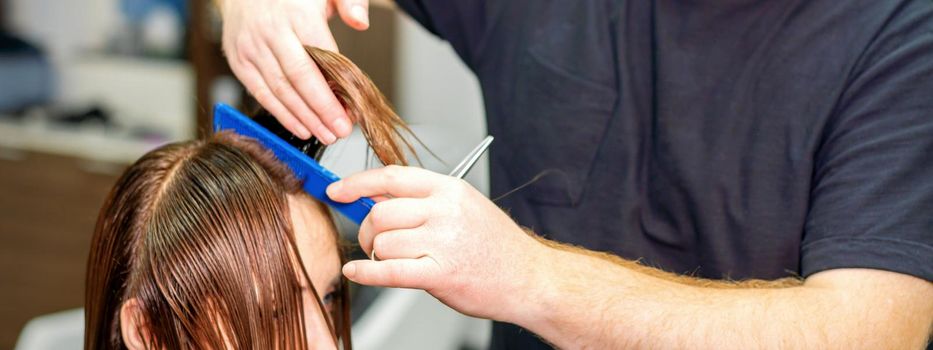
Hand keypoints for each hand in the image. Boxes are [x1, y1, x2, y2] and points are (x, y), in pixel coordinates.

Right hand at [218, 0, 369, 142]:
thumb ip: (349, 2)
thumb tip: (361, 22)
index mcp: (297, 14)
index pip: (320, 57)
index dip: (335, 87)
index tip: (352, 110)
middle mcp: (271, 32)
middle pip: (298, 79)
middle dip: (321, 110)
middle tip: (341, 131)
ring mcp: (251, 48)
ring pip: (279, 90)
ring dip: (304, 118)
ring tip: (326, 135)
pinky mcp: (239, 61)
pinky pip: (261, 93)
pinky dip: (282, 114)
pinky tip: (301, 128)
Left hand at [326, 166, 552, 321]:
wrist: (529, 279)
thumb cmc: (495, 246)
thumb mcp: (463, 207)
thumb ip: (420, 200)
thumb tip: (374, 195)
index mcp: (450, 189)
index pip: (391, 177)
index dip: (357, 183)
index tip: (338, 190)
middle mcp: (446, 211)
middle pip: (381, 212)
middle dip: (367, 230)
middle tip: (373, 242)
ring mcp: (444, 241)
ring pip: (383, 243)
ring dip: (377, 256)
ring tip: (390, 262)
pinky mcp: (441, 273)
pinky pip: (389, 271)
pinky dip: (366, 273)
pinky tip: (358, 272)